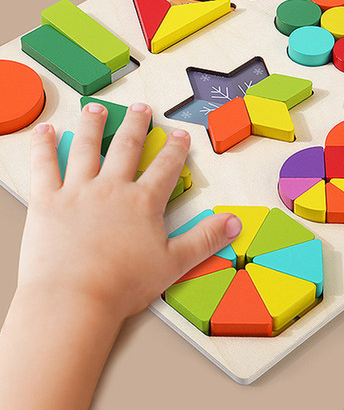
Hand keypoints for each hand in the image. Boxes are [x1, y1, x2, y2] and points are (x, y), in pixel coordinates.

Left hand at [21, 102, 241, 320]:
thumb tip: (234, 223)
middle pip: (127, 147)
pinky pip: (45, 166)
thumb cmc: (121, 286)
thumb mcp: (174, 263)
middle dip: (136, 125)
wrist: (73, 300)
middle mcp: (111, 189)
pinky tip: (46, 131)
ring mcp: (77, 192)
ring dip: (94, 125)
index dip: (175, 148)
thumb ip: (205, 239)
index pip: (165, 167)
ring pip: (88, 148)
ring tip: (96, 109)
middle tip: (141, 110)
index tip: (179, 135)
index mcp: (142, 202)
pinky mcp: (47, 202)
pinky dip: (44, 146)